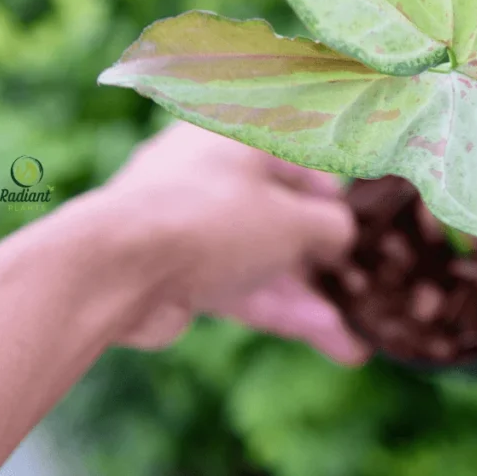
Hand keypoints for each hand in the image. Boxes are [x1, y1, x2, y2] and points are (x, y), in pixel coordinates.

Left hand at [97, 121, 369, 364]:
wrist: (115, 271)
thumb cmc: (213, 221)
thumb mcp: (294, 221)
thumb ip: (331, 227)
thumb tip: (340, 235)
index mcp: (239, 135)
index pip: (300, 159)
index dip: (335, 199)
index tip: (362, 234)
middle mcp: (213, 172)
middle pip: (282, 216)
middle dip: (324, 262)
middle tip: (359, 294)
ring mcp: (192, 223)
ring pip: (262, 258)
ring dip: (307, 298)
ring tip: (352, 340)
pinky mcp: (178, 269)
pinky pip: (239, 284)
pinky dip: (278, 309)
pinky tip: (327, 340)